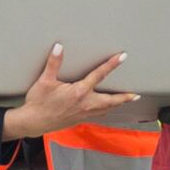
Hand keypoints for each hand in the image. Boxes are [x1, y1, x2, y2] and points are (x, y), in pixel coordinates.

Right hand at [0, 44, 132, 140]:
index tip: (122, 57)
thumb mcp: (44, 81)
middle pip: (110, 100)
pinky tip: (106, 110)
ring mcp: (83, 113)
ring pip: (105, 109)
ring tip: (126, 101)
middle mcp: (85, 104)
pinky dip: (105, 111)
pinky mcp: (79, 119)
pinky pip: (97, 115)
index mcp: (79, 92)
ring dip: (116, 105)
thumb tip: (59, 47)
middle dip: (123, 97)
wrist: (33, 122)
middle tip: (136, 95)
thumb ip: (54, 63)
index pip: (99, 75)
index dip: (111, 65)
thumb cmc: (38, 102)